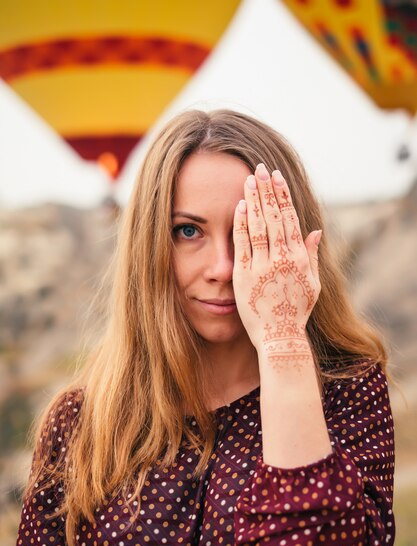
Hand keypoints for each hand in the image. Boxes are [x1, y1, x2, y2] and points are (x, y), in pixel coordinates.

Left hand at [232, 163, 321, 368]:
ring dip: (254, 200)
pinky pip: (242, 244)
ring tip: (249, 180)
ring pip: (258, 226)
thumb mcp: (312, 284)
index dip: (282, 196)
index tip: (276, 177)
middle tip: (259, 168)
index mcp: (298, 258)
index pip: (289, 219)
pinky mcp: (244, 275)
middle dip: (266, 190)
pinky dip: (241, 224)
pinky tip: (240, 206)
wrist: (279, 336)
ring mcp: (262, 266)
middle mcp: (282, 258)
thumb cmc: (296, 312)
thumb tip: (316, 231)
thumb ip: (312, 255)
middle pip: (273, 216)